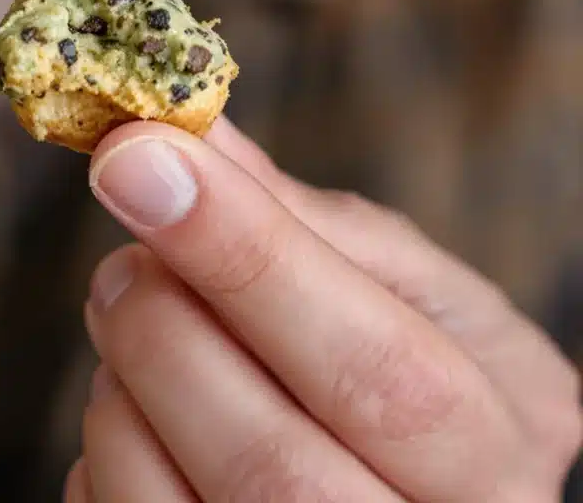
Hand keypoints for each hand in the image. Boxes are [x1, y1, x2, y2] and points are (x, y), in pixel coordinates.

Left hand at [66, 118, 581, 501]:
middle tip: (124, 262)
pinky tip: (140, 407)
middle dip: (165, 330)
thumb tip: (176, 132)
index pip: (377, 368)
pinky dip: (104, 452)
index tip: (139, 158)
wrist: (417, 478)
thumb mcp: (398, 284)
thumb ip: (295, 217)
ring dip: (121, 392)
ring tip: (135, 329)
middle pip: (269, 465)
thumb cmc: (415, 365)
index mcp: (496, 448)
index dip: (244, 254)